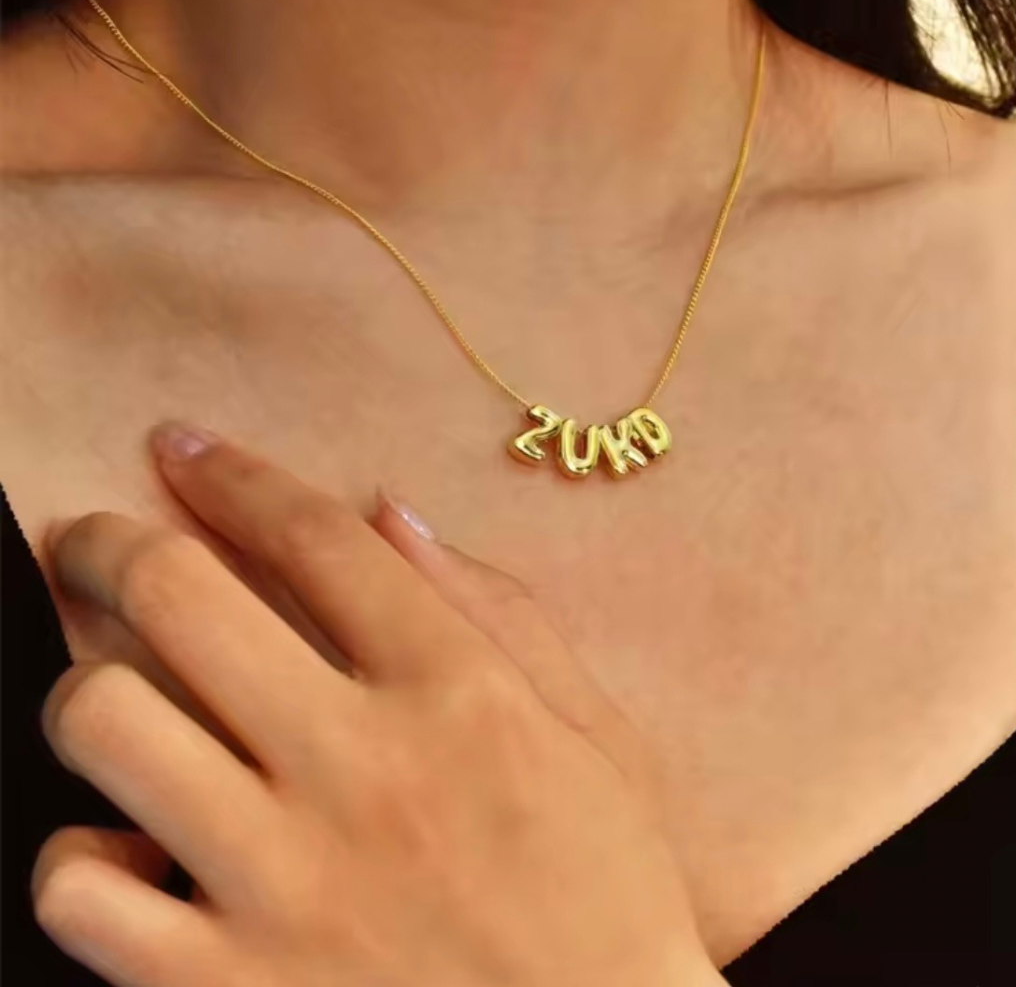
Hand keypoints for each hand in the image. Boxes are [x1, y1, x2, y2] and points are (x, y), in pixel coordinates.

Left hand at [33, 421, 727, 986]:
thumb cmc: (609, 895)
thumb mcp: (593, 736)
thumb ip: (500, 612)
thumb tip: (390, 514)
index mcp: (459, 694)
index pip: (314, 540)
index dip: (235, 475)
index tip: (184, 446)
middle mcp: (360, 770)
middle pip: (180, 599)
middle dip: (111, 541)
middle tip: (95, 536)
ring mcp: (283, 884)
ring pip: (106, 724)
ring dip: (90, 689)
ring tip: (113, 694)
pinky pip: (79, 892)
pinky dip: (83, 857)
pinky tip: (131, 849)